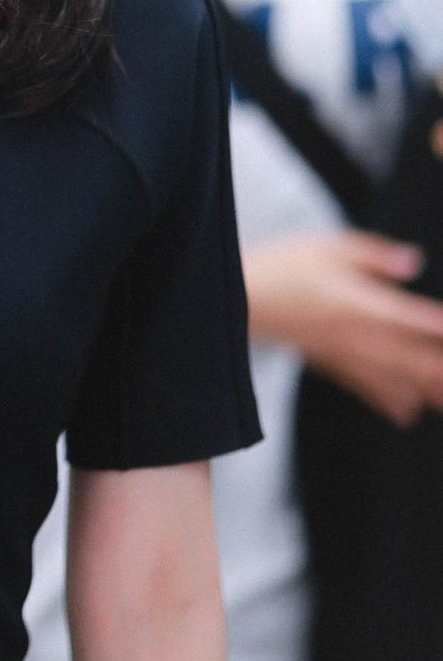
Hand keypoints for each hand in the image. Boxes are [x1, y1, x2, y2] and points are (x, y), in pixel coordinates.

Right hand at [244, 228, 442, 426]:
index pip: (413, 318)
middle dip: (439, 373)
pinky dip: (387, 401)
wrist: (238, 298)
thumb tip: (415, 263)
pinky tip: (407, 414)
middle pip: (411, 359)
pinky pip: (363, 386)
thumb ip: (376, 256)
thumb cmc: (283, 266)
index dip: (439, 329)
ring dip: (425, 393)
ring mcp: (342, 353)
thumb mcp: (330, 246)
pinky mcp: (327, 360)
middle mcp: (355, 335)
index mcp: (360, 304)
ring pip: (393, 378)